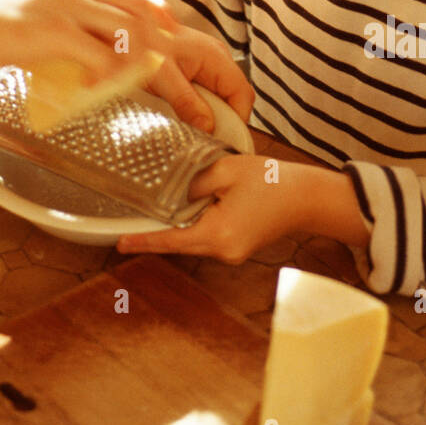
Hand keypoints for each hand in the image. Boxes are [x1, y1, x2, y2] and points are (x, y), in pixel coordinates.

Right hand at [0, 0, 178, 96]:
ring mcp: (68, 6)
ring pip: (129, 31)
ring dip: (137, 61)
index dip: (157, 18)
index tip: (167, 41)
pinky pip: (101, 57)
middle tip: (160, 69)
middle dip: (159, 41)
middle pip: (141, 10)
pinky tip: (92, 88)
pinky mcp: (54, 31)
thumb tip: (92, 40)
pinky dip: (107, 77)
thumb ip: (70, 12)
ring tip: (129, 82)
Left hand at [116, 156, 310, 262]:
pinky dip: (195, 224)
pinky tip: (192, 206)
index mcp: (219, 234)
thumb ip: (193, 181)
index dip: (144, 241)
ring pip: (192, 239)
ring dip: (179, 224)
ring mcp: (231, 253)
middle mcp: (224, 251)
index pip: (171, 240)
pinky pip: (206, 237)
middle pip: (179, 242)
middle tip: (128, 225)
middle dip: (158, 230)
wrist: (306, 197)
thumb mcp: (226, 171)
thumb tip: (170, 190)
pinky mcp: (236, 248)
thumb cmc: (271, 181)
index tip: (120, 243)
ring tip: (163, 208)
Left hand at [142, 23, 254, 131]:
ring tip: (188, 122)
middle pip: (233, 97)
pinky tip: (181, 110)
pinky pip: (207, 93)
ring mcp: (208, 63)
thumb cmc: (143, 45)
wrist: (127, 31)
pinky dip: (198, 106)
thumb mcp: (162, 76)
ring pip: (220, 97)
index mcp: (216, 57)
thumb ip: (186, 101)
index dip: (237, 119)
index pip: (242, 94)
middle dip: (221, 119)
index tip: (221, 138)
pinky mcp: (196, 69)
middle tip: (202, 134)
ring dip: (208, 113)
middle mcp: (217, 59)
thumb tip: (208, 127)